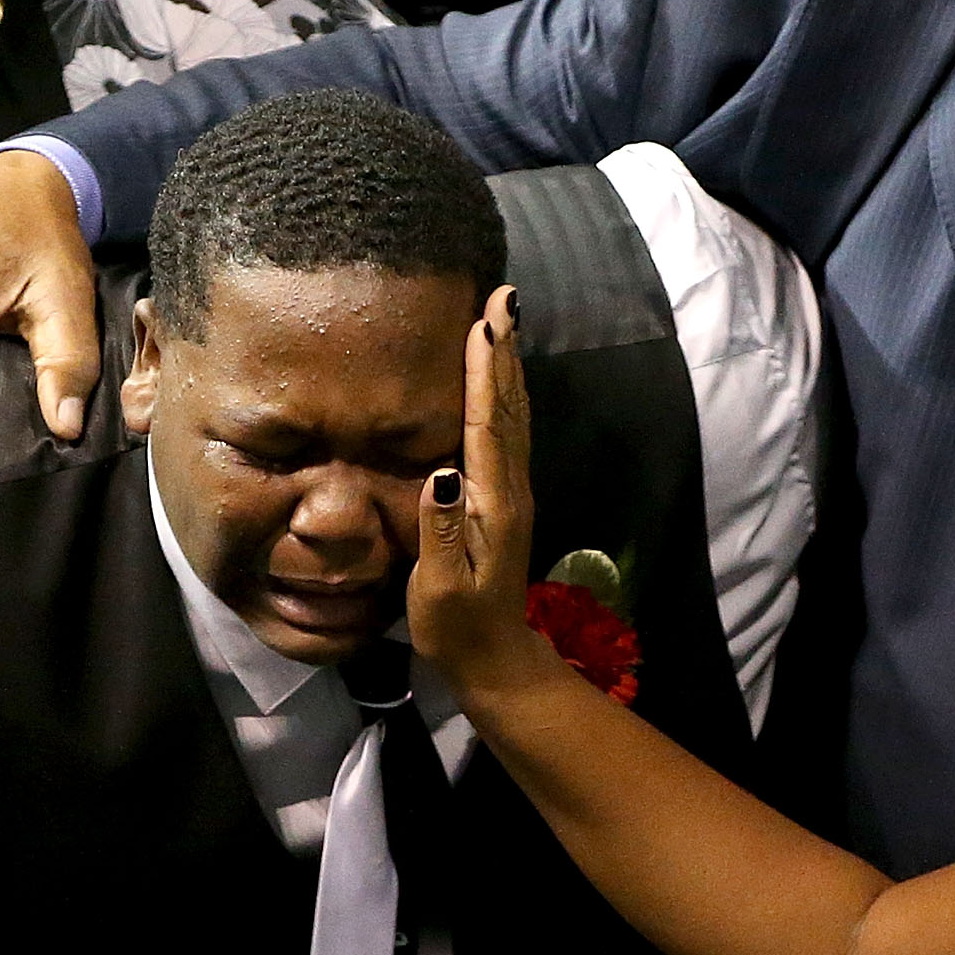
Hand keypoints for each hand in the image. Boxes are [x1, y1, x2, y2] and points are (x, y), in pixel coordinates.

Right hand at [409, 286, 566, 698]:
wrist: (495, 659)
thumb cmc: (457, 628)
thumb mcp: (439, 586)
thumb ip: (440, 529)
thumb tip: (440, 473)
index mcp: (493, 503)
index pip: (488, 424)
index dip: (486, 372)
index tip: (485, 322)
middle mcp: (511, 488)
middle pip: (510, 406)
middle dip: (504, 349)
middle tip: (503, 294)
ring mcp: (513, 492)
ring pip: (514, 414)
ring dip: (509, 364)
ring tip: (502, 318)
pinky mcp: (506, 498)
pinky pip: (509, 430)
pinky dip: (506, 393)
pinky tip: (500, 377)